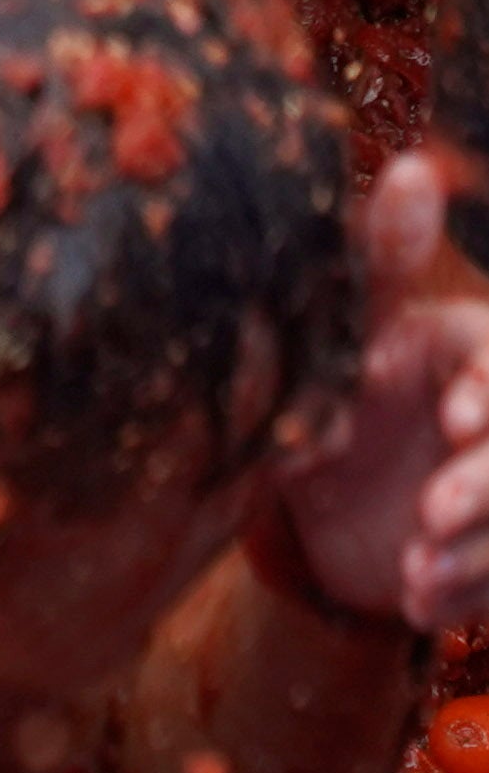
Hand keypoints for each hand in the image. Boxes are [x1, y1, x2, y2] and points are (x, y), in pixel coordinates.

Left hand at [273, 150, 488, 631]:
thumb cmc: (326, 389)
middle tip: (430, 516)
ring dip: (475, 556)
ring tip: (414, 576)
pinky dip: (467, 595)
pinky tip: (421, 604)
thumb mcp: (344, 330)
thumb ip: (380, 262)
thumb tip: (414, 169)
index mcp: (472, 349)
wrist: (302, 497)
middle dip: (483, 489)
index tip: (457, 416)